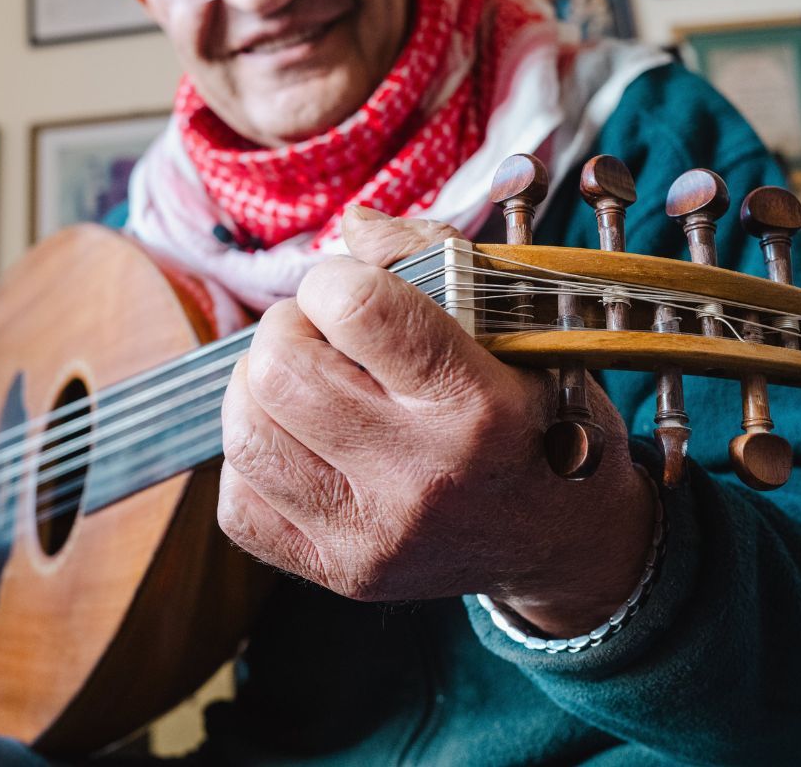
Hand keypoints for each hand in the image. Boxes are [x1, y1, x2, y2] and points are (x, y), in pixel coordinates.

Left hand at [218, 207, 652, 633]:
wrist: (562, 536)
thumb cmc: (535, 412)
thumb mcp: (516, 323)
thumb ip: (433, 254)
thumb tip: (350, 227)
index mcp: (474, 403)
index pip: (353, 307)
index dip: (332, 280)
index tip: (349, 290)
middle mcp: (420, 477)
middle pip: (279, 369)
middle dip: (286, 328)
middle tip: (320, 334)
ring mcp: (373, 536)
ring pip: (245, 433)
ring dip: (258, 388)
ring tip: (303, 382)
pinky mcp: (340, 575)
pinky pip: (238, 503)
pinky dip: (254, 460)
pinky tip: (298, 442)